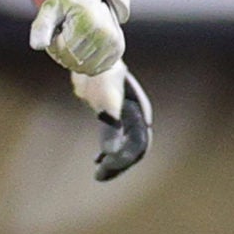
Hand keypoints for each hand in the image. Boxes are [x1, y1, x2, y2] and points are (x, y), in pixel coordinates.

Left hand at [30, 0, 124, 75]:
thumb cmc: (69, 4)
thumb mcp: (51, 9)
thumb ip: (41, 26)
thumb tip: (37, 46)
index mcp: (88, 23)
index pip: (64, 51)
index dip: (54, 46)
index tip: (57, 31)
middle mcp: (105, 35)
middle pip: (74, 61)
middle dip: (63, 54)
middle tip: (65, 37)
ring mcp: (114, 44)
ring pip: (84, 68)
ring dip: (74, 60)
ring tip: (75, 42)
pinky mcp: (118, 51)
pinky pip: (95, 69)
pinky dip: (85, 64)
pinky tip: (84, 48)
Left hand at [73, 64, 152, 180]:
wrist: (94, 56)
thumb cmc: (102, 72)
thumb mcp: (107, 93)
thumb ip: (111, 115)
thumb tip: (112, 143)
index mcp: (139, 111)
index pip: (139, 142)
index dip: (126, 157)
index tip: (108, 164)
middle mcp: (135, 117)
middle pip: (132, 148)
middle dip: (119, 164)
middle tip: (100, 176)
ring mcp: (124, 118)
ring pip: (123, 147)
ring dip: (113, 162)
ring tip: (99, 175)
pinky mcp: (111, 118)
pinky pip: (113, 141)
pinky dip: (107, 153)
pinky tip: (98, 161)